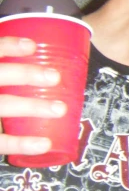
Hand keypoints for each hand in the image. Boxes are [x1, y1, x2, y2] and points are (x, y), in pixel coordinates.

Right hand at [0, 37, 65, 155]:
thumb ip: (8, 72)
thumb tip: (40, 56)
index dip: (7, 47)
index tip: (32, 46)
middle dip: (24, 74)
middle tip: (55, 77)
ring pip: (2, 106)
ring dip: (31, 107)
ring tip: (60, 108)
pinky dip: (21, 144)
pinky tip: (44, 144)